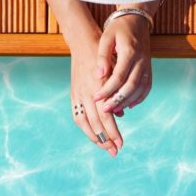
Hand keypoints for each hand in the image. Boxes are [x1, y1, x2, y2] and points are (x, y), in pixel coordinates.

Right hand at [70, 31, 122, 156]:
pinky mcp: (74, 94)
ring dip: (95, 137)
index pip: (106, 117)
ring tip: (105, 147)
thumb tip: (121, 114)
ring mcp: (78, 94)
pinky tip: (93, 135)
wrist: (85, 43)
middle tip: (115, 151)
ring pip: (85, 122)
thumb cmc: (105, 57)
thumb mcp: (115, 73)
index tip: (121, 144)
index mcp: (100, 89)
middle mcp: (87, 94)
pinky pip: (77, 116)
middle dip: (106, 139)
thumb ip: (117, 94)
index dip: (113, 132)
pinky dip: (85, 128)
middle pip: (96, 123)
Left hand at [92, 12, 152, 116]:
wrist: (137, 20)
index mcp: (129, 51)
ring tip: (115, 109)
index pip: (118, 76)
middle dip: (117, 100)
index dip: (107, 89)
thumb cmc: (118, 28)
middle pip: (131, 85)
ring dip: (127, 101)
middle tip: (105, 110)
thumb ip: (102, 57)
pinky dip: (140, 98)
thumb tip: (98, 75)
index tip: (96, 98)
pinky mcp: (149, 68)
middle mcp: (141, 60)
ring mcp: (147, 64)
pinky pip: (147, 86)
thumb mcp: (106, 38)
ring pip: (140, 89)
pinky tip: (130, 104)